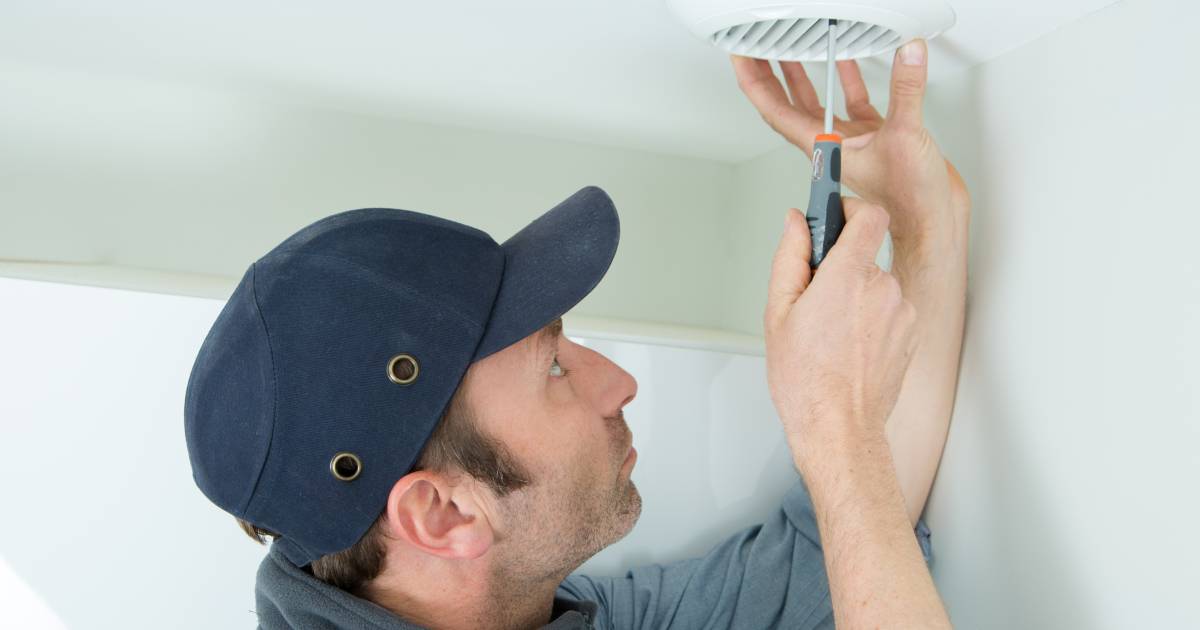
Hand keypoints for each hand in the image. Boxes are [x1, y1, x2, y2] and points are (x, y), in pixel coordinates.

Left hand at [732, 40, 968, 249]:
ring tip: (790, 52)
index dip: (756, 84)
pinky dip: (847, 82)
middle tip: (756, 51)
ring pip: (818, 105)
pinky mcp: (875, 138)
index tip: (743, 60)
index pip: (777, 110)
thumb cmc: (909, 199)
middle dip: (770, 77)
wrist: (931, 220)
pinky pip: (853, 104)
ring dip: (803, 78)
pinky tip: (844, 64)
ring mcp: (852, 143)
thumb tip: (907, 56)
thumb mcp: (904, 135)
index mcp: (823, 148)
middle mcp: (832, 146)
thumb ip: (906, 90)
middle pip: (789, 106)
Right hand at [765, 199, 917, 466]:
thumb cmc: (806, 381)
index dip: (850, 210)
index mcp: (848, 276)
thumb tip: (796, 223)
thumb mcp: (778, 313)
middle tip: (814, 301)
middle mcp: (883, 289)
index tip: (834, 215)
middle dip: (841, 268)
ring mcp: (903, 312)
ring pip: (877, 285)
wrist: (839, 428)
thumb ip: (790, 257)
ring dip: (856, 297)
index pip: (867, 215)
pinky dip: (872, 319)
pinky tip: (849, 347)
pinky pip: (890, 310)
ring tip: (831, 334)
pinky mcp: (912, 332)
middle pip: (865, 255)